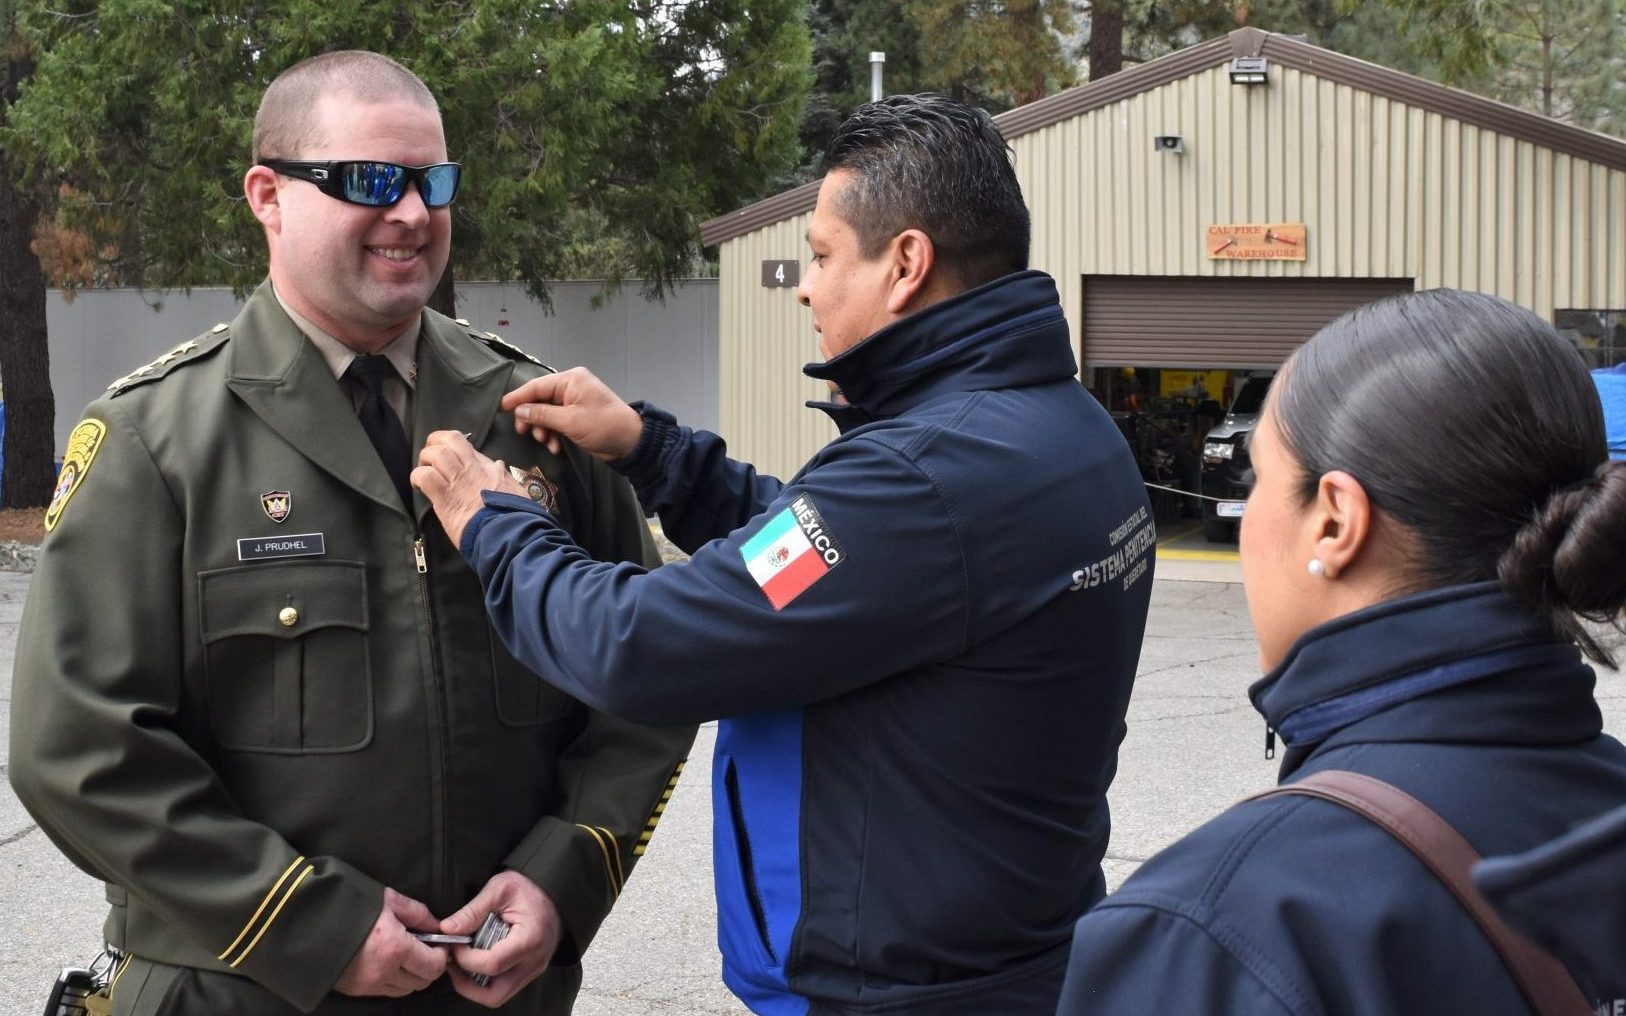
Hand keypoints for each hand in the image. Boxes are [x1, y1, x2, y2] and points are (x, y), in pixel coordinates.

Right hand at [333, 887, 447, 997]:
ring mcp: (367, 984)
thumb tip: (436, 925)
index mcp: (395, 948)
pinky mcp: (354, 989)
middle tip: (425, 950)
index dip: (441, 956)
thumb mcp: (387, 899)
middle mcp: (383, 971)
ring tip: (405, 956)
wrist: (306, 919)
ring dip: (410, 976)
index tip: (439, 945)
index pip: (433, 967)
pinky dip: (392, 980)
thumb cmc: (347, 904)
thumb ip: (417, 913)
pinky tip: (387, 962)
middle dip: (428, 967)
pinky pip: (383, 991)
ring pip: (403, 990)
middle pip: (421, 982)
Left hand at [412, 431, 525, 545]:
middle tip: (429, 457)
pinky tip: (419, 486)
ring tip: (423, 472)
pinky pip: (425, 476)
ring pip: (435, 453)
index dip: (451, 445)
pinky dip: (418, 478)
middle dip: (434, 443)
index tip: (448, 455)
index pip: (465, 443)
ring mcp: (458, 481)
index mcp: (488, 467)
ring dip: (424, 460)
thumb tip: (499, 465)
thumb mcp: (515, 489)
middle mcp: (472, 468)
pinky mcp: (445, 497)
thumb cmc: (515, 516)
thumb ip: (503, 476)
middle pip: (448, 439)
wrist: (508, 533)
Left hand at [441, 870, 564, 1006]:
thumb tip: (448, 929)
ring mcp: (533, 970)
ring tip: (463, 962)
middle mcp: (534, 962)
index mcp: (529, 939)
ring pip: (498, 995)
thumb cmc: (530, 887)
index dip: (465, 958)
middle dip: (466, 985)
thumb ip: (473, 910)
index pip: (492, 965)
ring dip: (474, 986)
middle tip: (453, 963)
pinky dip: (485, 980)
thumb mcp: (500, 888)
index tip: (454, 943)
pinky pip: (503, 987)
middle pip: (495, 994)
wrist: (555, 891)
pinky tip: (476, 960)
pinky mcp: (529, 971)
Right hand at [500, 367, 642, 460]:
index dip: (517, 397)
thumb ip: (542, 415)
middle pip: (539, 400)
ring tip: (546, 443)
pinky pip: (556, 422)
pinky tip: (555, 447)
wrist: (631, 442)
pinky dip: (553, 434)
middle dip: (531, 418)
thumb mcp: (571, 421)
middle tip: (524, 433)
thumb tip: (520, 411)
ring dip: (543, 429)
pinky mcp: (576, 417)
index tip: (501, 407)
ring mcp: (574, 402)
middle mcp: (571, 387)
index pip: (537, 386)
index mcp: (570, 380)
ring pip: (546, 414)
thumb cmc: (605, 426)